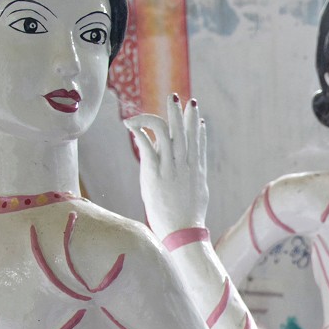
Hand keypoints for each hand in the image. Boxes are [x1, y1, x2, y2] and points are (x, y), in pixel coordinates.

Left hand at [126, 95, 208, 238]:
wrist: (183, 230)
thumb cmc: (189, 217)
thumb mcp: (198, 193)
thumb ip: (194, 177)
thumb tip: (194, 170)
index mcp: (195, 169)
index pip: (196, 142)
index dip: (195, 126)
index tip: (195, 114)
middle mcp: (184, 164)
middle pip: (183, 132)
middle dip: (180, 113)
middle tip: (177, 98)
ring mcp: (170, 167)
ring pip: (167, 133)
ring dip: (161, 116)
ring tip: (150, 110)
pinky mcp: (155, 172)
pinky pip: (147, 146)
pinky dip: (139, 132)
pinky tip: (131, 125)